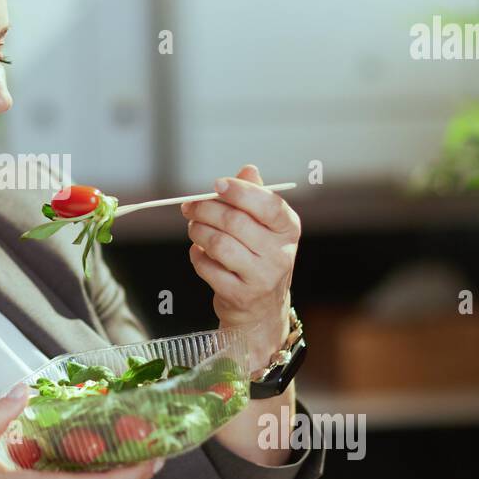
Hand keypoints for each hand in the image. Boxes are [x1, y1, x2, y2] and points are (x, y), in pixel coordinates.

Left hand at [181, 164, 300, 364]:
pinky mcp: (240, 295)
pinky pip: (208, 267)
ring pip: (218, 244)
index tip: (216, 185)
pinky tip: (200, 252)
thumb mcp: (264, 227)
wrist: (262, 309)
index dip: (239, 191)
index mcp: (288, 229)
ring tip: (193, 228)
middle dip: (205, 210)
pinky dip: (197, 256)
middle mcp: (280, 254)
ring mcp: (262, 277)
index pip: (267, 204)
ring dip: (197, 231)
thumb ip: (255, 196)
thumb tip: (249, 169)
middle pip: (235, 222)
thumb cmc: (259, 258)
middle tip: (189, 206)